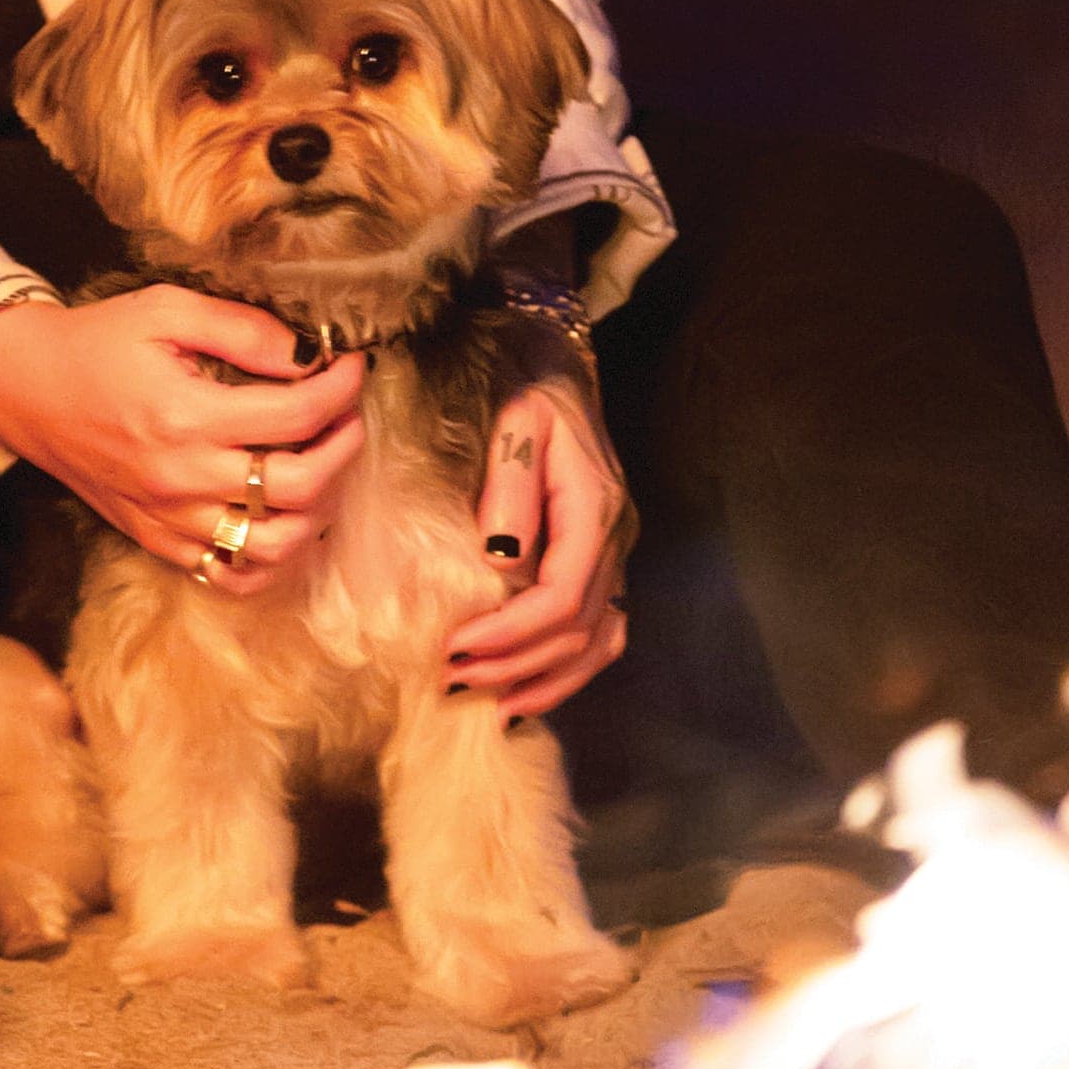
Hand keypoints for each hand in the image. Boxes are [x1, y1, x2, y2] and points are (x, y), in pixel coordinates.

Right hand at [0, 288, 364, 591]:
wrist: (27, 391)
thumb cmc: (99, 344)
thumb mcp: (165, 310)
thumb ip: (242, 329)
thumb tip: (307, 353)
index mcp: (185, 416)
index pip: (297, 414)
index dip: (340, 388)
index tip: (351, 365)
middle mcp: (182, 478)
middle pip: (300, 486)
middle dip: (343, 446)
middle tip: (347, 415)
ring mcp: (171, 519)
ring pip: (276, 544)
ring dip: (318, 507)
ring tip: (320, 465)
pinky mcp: (159, 541)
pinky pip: (232, 574)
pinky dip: (272, 558)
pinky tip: (283, 518)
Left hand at [447, 377, 633, 720]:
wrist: (554, 365)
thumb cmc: (526, 386)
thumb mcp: (515, 420)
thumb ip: (510, 486)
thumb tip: (500, 557)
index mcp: (595, 507)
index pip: (564, 594)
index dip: (513, 633)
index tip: (457, 648)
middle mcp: (614, 538)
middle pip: (579, 629)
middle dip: (517, 663)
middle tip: (454, 678)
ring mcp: (613, 554)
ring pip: (598, 642)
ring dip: (545, 679)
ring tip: (491, 703)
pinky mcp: (600, 562)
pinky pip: (599, 633)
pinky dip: (567, 670)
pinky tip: (526, 690)